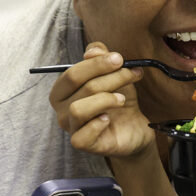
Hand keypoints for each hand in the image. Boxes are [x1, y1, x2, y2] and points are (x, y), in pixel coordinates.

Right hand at [49, 42, 152, 157]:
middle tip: (131, 73)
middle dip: (109, 77)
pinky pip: (83, 135)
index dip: (96, 63)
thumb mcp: (112, 73)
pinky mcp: (82, 144)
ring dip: (105, 99)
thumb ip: (100, 57)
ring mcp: (70, 127)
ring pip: (79, 109)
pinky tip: (109, 119)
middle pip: (80, 87)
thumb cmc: (117, 100)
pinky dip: (98, 124)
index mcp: (63, 90)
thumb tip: (92, 51)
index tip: (120, 59)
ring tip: (121, 99)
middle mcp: (62, 109)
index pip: (72, 73)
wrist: (134, 128)